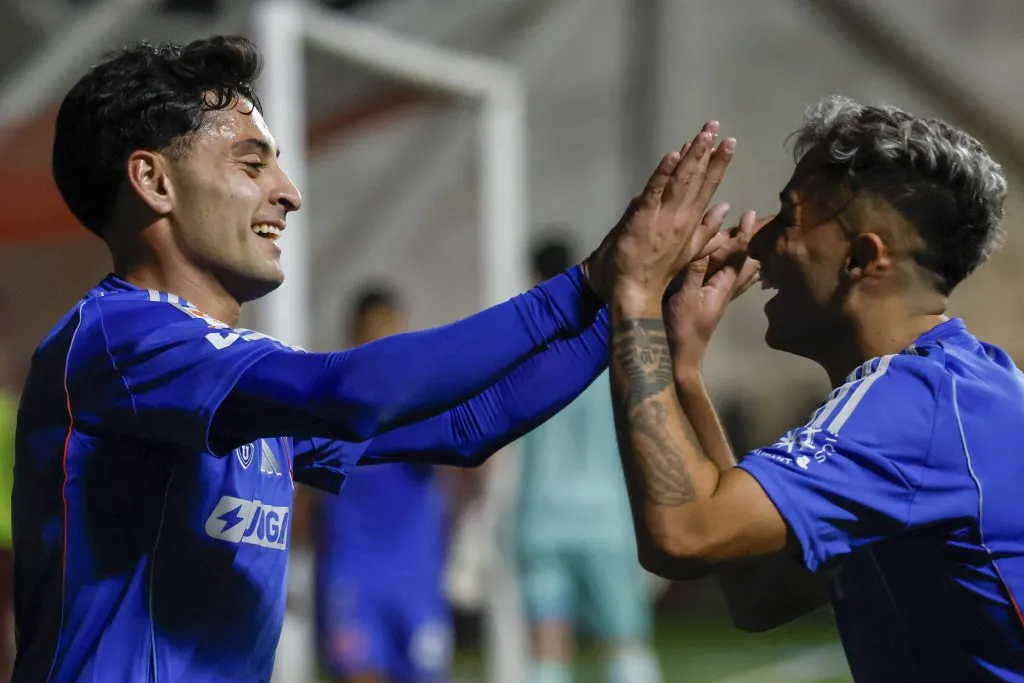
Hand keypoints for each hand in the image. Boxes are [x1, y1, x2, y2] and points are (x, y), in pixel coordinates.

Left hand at [583, 121, 734, 301]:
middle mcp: (682, 217)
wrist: (635, 290)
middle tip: (716, 127)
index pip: (709, 188)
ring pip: (681, 180)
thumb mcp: (688, 252)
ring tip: (703, 134)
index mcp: (692, 224)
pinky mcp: (644, 217)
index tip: (729, 143)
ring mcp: (664, 217)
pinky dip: (664, 172)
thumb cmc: (656, 272)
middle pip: (699, 179)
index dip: (719, 165)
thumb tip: (724, 210)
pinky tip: (674, 155)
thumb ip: (707, 231)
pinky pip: (655, 190)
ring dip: (692, 155)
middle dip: (708, 151)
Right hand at [664, 210, 762, 372]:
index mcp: (722, 287)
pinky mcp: (710, 305)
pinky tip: (739, 270)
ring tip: (752, 239)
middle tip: (756, 221)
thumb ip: (695, 268)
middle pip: (744, 263)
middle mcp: (725, 291)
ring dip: (745, 255)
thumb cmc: (681, 329)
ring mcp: (719, 299)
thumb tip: (707, 239)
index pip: (738, 256)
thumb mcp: (685, 296)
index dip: (745, 234)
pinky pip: (729, 282)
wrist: (679, 359)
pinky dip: (737, 270)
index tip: (751, 213)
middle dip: (750, 242)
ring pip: (738, 273)